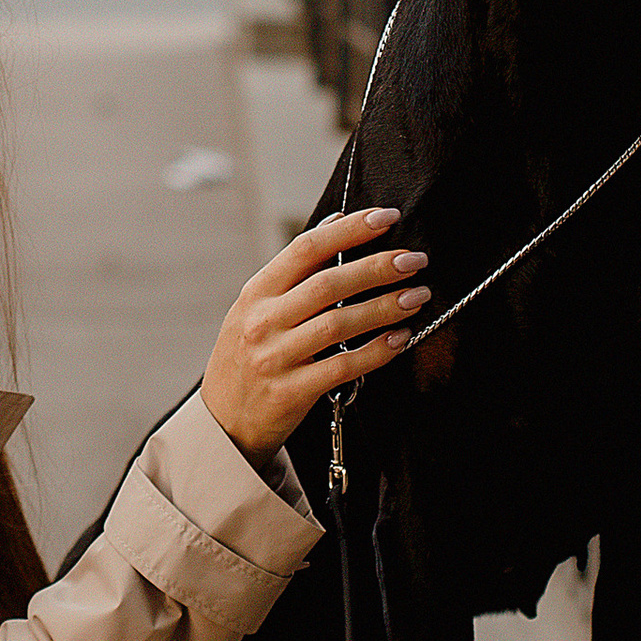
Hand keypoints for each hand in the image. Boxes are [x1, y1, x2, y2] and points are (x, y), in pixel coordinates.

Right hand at [201, 205, 430, 455]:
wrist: (223, 423)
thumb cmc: (248, 357)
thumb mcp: (255, 309)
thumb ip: (295, 271)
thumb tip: (337, 220)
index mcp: (255, 293)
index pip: (306, 249)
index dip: (349, 230)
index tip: (386, 217)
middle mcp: (262, 322)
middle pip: (328, 284)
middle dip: (378, 267)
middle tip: (415, 260)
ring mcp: (275, 358)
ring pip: (339, 325)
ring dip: (385, 307)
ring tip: (417, 296)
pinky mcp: (291, 392)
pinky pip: (343, 367)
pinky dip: (376, 351)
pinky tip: (400, 338)